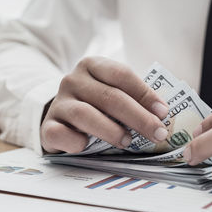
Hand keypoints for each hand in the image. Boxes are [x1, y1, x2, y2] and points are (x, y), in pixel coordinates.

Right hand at [41, 57, 168, 152]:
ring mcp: (59, 103)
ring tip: (128, 142)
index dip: (145, 93)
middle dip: (138, 117)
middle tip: (157, 133)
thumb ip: (132, 98)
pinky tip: (87, 146)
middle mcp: (73, 80)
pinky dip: (77, 142)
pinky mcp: (47, 126)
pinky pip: (61, 134)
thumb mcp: (112, 93)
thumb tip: (163, 115)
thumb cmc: (96, 105)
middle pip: (109, 97)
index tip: (163, 112)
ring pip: (86, 115)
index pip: (121, 74)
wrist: (59, 116)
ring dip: (112, 130)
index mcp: (93, 65)